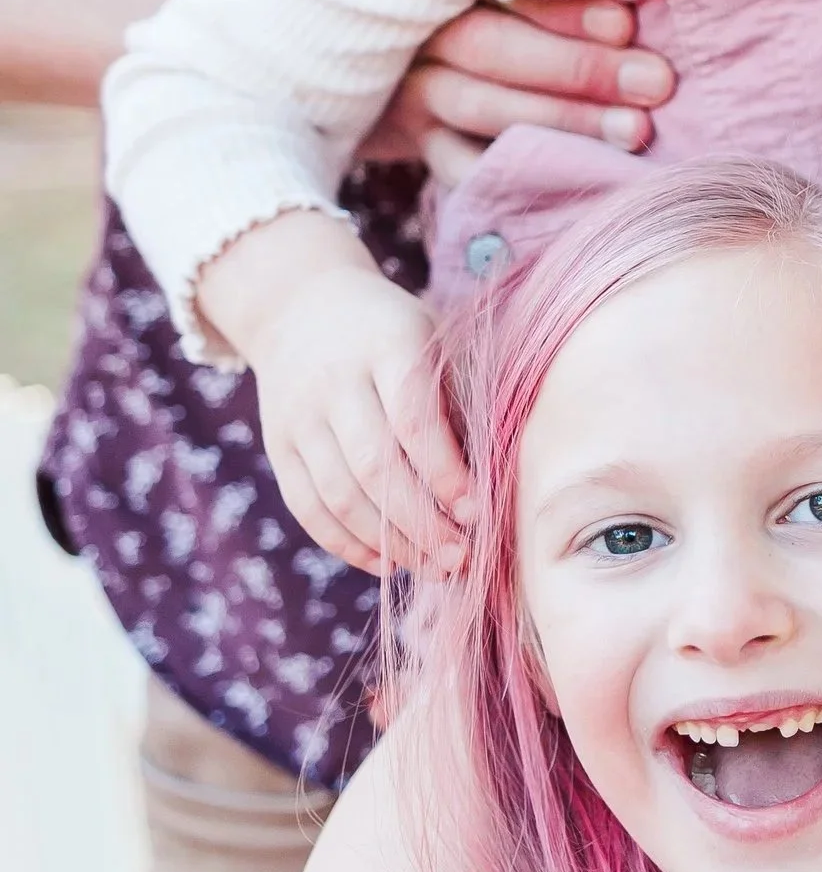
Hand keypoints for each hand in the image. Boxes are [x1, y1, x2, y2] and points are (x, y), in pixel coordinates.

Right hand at [198, 212, 468, 572]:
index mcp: (386, 345)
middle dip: (421, 521)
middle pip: (373, 465)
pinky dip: (345, 543)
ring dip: (387, 542)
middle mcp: (335, 381)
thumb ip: (456, 399)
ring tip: (433, 566)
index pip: (412, 419)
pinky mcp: (277, 446)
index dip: (444, 471)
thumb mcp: (430, 339)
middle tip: (461, 556)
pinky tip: (385, 562)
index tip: (477, 510)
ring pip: (338, 494)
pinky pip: (307, 507)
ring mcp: (299, 416)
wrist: (299, 305)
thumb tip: (493, 478)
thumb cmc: (391, 331)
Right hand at [358, 0, 674, 187]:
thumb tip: (639, 19)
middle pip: (490, 46)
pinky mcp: (418, 140)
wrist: (411, 68)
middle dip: (577, 67)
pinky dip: (513, 173)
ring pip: (478, 104)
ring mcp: (414, 88)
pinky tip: (573, 178)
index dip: (564, 8)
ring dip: (560, 118)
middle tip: (653, 82)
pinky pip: (457, 165)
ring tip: (632, 131)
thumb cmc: (504, 18)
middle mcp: (425, 29)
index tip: (625, 25)